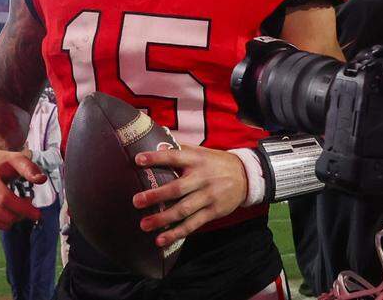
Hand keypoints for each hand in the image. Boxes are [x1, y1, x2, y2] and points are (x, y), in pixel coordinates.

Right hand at [0, 147, 44, 228]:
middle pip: (4, 215)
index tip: (37, 213)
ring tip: (15, 204)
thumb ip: (29, 168)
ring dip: (13, 218)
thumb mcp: (15, 159)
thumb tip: (42, 179)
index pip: (5, 200)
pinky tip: (4, 209)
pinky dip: (2, 221)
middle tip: (27, 204)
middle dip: (21, 214)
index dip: (23, 209)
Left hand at [131, 145, 246, 247]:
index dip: (156, 158)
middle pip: (177, 188)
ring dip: (163, 218)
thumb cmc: (216, 163)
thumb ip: (180, 149)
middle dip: (156, 195)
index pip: (174, 157)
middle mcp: (202, 178)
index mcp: (197, 160)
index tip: (138, 160)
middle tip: (136, 201)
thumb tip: (156, 142)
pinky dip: (177, 233)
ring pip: (183, 210)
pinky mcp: (213, 212)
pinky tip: (161, 239)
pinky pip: (193, 224)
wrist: (246, 177)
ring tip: (144, 224)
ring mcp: (209, 196)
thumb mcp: (201, 152)